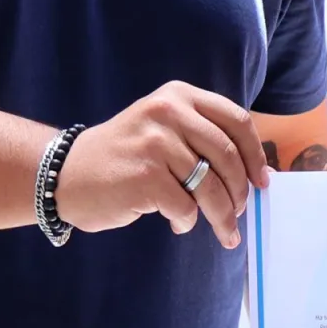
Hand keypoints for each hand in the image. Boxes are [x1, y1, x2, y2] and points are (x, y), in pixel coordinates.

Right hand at [56, 82, 269, 245]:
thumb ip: (202, 138)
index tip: (262, 180)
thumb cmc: (124, 156)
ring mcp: (156, 143)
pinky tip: (177, 223)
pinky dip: (187, 222)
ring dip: (223, 216)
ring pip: (211, 187)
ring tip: (224, 231)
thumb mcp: (162, 127)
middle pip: (228, 157)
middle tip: (240, 213)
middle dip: (240, 192)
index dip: (255, 154)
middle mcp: (169, 112)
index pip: (237, 121)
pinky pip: (186, 207)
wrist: (64, 173)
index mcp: (179, 96)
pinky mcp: (146, 177)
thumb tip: (255, 172)